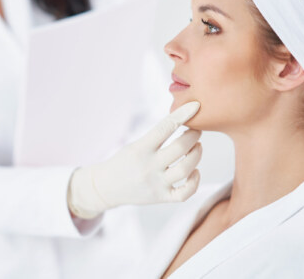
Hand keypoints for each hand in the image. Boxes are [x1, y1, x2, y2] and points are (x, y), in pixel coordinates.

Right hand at [68, 101, 202, 218]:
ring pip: (186, 169)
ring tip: (197, 147)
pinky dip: (194, 181)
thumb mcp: (134, 145)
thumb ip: (155, 137)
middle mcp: (149, 166)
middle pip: (180, 148)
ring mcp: (156, 184)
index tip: (195, 106)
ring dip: (197, 155)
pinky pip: (185, 193)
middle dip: (194, 136)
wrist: (106, 188)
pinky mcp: (160, 197)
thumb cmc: (123, 162)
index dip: (182, 115)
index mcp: (140, 149)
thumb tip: (182, 121)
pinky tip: (194, 172)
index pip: (165, 128)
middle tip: (197, 130)